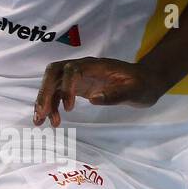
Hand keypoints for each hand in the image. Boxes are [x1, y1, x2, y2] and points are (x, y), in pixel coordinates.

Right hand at [33, 57, 166, 126]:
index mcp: (97, 66)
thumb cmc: (142, 85)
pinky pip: (58, 93)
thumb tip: (93, 99)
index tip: (70, 108)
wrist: (146, 82)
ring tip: (40, 122)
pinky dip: (52, 106)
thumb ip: (117, 94)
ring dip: (44, 101)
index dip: (66, 87)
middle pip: (54, 73)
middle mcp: (83, 68)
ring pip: (53, 84)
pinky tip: (52, 121)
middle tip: (42, 113)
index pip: (71, 69)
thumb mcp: (136, 91)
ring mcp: (79, 77)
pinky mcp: (78, 86)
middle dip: (45, 92)